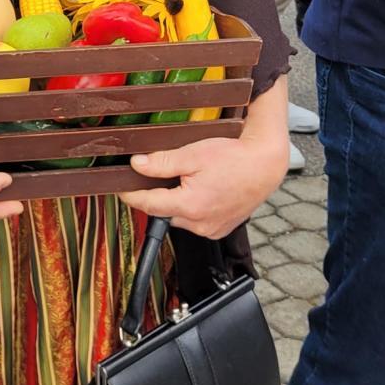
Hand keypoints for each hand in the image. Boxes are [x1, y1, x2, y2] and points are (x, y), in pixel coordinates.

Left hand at [119, 129, 289, 238]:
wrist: (264, 166)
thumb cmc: (233, 158)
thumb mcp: (192, 154)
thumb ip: (162, 162)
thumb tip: (137, 165)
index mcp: (189, 206)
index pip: (148, 204)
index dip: (131, 195)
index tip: (120, 188)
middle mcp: (199, 224)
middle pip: (163, 211)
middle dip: (157, 195)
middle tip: (158, 175)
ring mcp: (211, 229)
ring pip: (179, 217)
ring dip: (176, 202)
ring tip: (187, 180)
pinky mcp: (220, 229)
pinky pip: (196, 221)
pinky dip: (192, 208)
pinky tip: (201, 190)